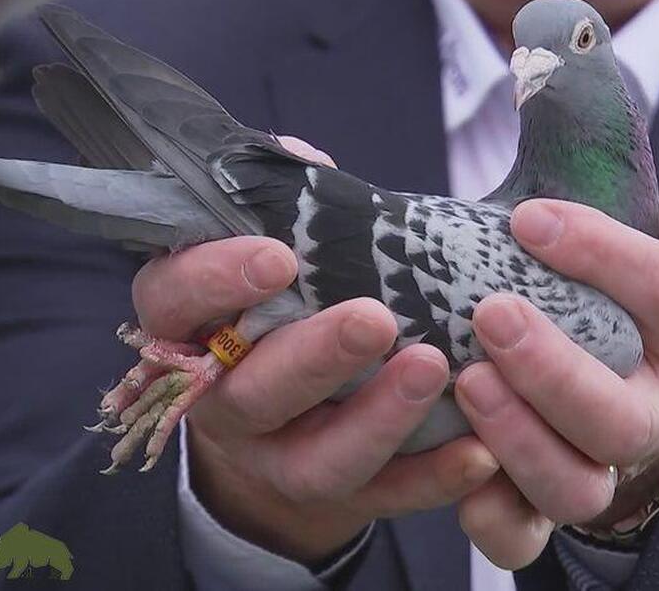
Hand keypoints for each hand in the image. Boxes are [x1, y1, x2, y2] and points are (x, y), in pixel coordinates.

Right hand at [133, 137, 498, 562]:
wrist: (281, 417)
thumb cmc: (283, 303)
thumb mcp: (269, 247)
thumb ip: (288, 206)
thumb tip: (307, 161)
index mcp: (190, 328)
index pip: (175, 302)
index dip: (217, 280)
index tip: (278, 257)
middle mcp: (223, 401)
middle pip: (253, 391)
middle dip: (315, 356)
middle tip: (375, 318)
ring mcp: (277, 459)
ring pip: (318, 459)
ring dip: (379, 419)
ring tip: (435, 367)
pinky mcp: (337, 498)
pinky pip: (384, 498)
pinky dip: (433, 478)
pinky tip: (482, 450)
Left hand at [454, 194, 658, 567]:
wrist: (612, 357)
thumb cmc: (629, 286)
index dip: (603, 254)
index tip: (530, 219)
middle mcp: (655, 418)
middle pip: (622, 420)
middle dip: (555, 371)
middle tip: (492, 314)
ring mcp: (601, 469)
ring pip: (574, 488)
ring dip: (519, 440)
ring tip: (468, 380)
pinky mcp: (543, 505)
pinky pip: (523, 539)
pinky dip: (492, 517)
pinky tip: (459, 464)